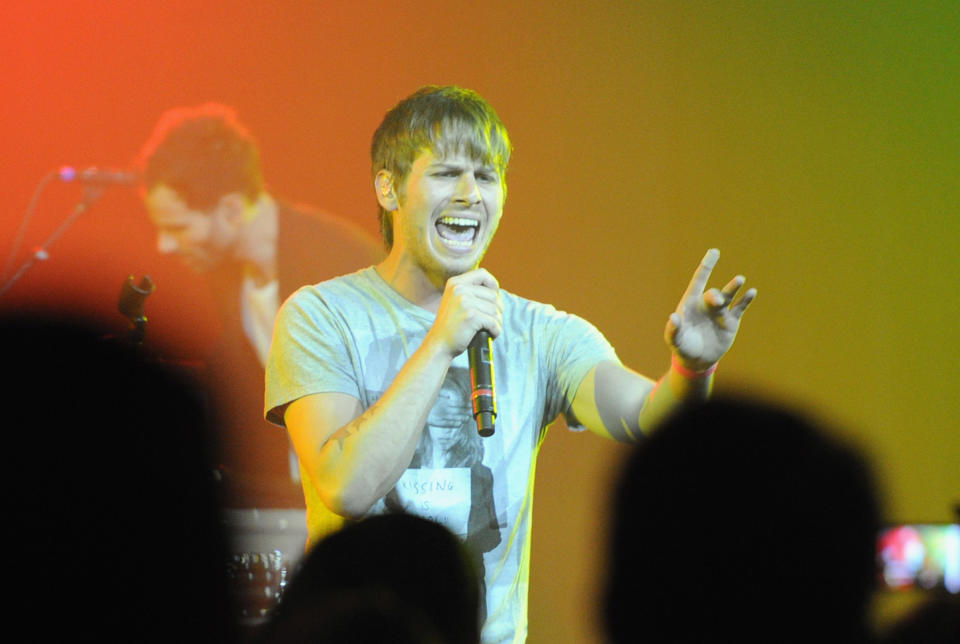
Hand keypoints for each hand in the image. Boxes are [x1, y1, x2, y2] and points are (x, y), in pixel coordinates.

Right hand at [428, 268, 502, 357]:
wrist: (439, 344)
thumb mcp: (456, 301)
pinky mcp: (471, 316)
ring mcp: (465, 302)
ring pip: (495, 310)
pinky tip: (491, 334)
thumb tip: (497, 292)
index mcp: (455, 283)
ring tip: (490, 329)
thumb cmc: (451, 326)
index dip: (493, 284)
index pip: (482, 274)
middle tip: (492, 321)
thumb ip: (471, 292)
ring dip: (497, 322)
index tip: (495, 296)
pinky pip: (494, 322)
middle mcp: (459, 289)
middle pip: (493, 295)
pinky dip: (496, 330)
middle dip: (497, 310)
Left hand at [665, 249, 755, 369]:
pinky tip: (751, 292)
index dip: (706, 266)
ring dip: (733, 287)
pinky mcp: (731, 322)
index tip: (714, 252)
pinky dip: (745, 300)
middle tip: (717, 302)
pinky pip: (740, 307)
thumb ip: (673, 329)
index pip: (699, 280)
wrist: (697, 360)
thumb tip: (673, 317)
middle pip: (713, 294)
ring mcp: (720, 312)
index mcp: (692, 303)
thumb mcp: (675, 340)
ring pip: (729, 296)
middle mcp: (707, 304)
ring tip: (740, 279)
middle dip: (716, 296)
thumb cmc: (683, 347)